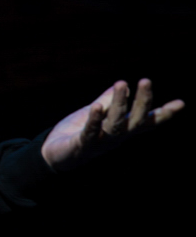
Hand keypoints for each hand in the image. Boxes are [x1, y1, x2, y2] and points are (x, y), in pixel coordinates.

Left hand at [42, 79, 183, 171]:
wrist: (55, 155)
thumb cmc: (78, 133)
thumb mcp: (95, 114)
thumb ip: (108, 102)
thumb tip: (123, 84)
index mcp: (122, 130)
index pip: (145, 121)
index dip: (162, 114)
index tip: (181, 104)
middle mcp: (116, 138)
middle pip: (134, 121)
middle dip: (142, 102)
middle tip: (146, 80)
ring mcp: (100, 143)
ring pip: (114, 124)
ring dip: (118, 103)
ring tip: (121, 83)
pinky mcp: (82, 145)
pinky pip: (90, 132)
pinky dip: (94, 119)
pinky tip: (97, 106)